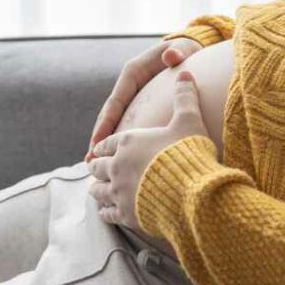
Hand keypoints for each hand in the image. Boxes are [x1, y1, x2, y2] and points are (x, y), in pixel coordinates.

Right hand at [85, 36, 202, 162]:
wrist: (191, 52)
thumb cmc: (186, 50)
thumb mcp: (182, 49)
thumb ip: (177, 51)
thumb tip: (171, 55)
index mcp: (133, 73)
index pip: (115, 102)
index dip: (105, 123)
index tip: (97, 143)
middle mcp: (129, 86)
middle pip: (110, 115)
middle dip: (100, 138)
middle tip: (90, 161)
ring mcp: (134, 97)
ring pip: (117, 122)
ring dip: (107, 143)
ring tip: (96, 166)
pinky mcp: (141, 105)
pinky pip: (129, 125)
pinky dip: (121, 141)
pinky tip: (118, 160)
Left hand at [87, 69, 212, 231]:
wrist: (190, 191)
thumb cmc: (189, 153)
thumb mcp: (189, 120)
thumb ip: (185, 97)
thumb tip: (186, 71)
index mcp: (128, 141)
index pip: (108, 142)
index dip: (104, 145)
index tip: (99, 148)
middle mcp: (117, 165)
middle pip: (97, 166)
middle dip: (96, 166)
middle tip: (94, 168)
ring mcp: (118, 191)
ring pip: (97, 190)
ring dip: (97, 188)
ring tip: (96, 190)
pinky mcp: (124, 213)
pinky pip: (107, 213)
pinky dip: (105, 211)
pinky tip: (106, 212)